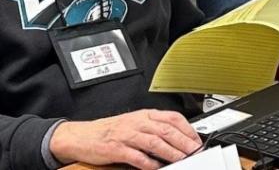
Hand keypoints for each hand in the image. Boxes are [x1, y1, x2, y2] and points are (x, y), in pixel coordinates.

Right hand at [49, 109, 201, 168]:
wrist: (81, 136)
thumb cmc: (110, 130)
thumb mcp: (134, 123)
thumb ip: (154, 128)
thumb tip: (178, 137)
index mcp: (144, 115)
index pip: (172, 118)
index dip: (188, 129)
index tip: (197, 140)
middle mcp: (137, 123)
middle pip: (167, 131)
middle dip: (184, 142)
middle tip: (195, 152)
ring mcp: (126, 135)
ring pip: (155, 142)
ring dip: (171, 153)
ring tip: (182, 160)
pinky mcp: (116, 149)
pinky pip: (136, 156)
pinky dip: (149, 163)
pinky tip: (157, 167)